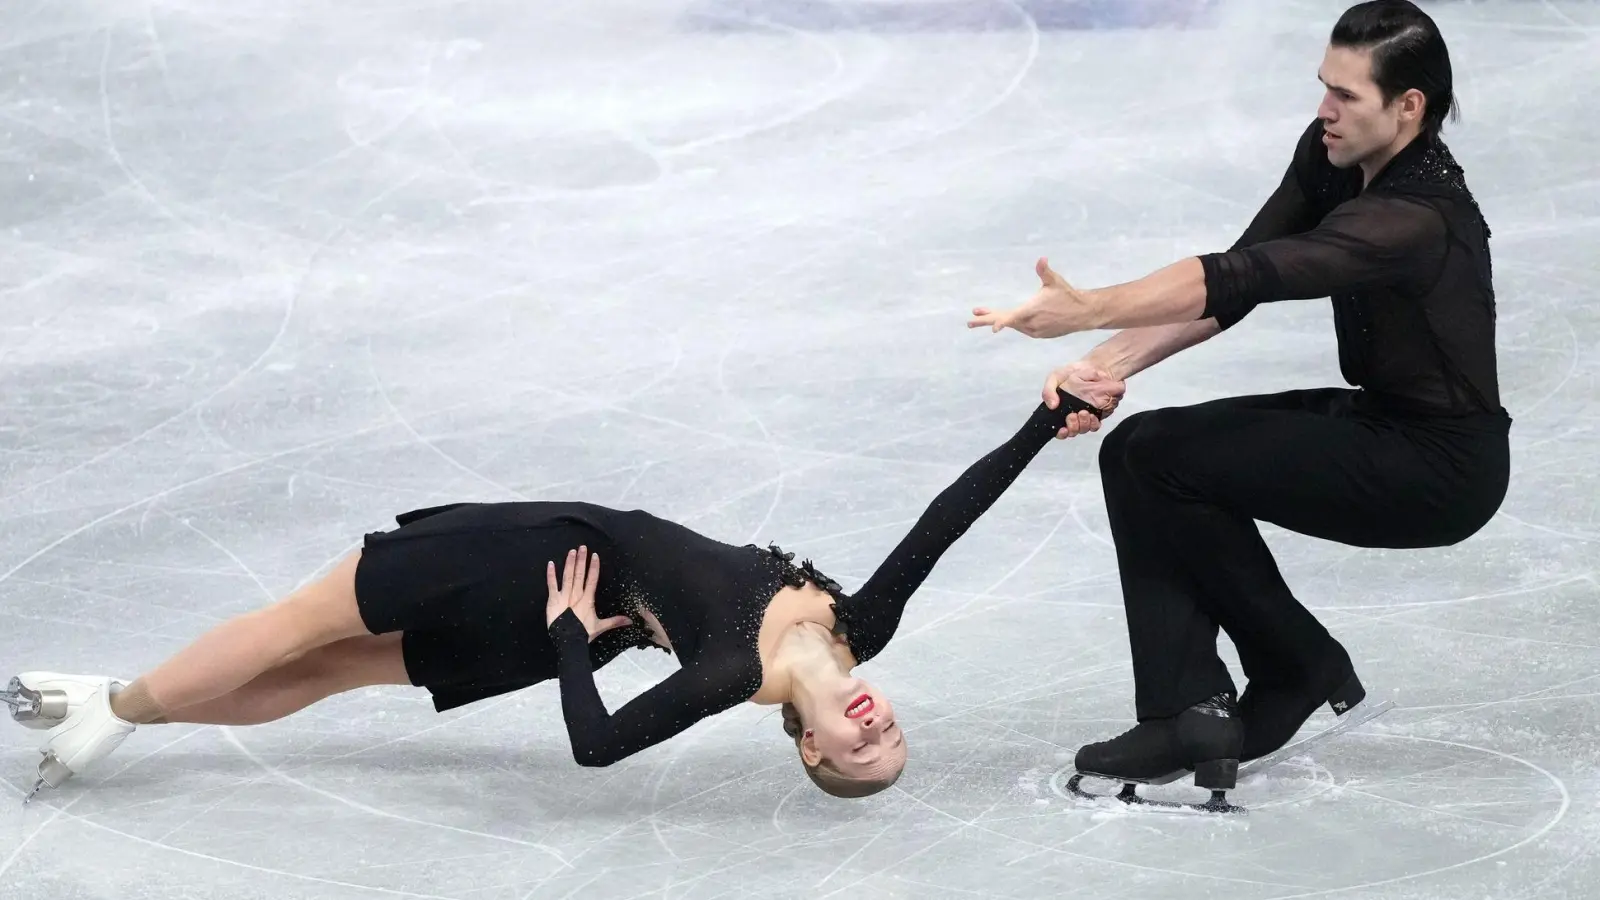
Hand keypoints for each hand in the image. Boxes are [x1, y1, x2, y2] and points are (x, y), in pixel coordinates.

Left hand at [545, 547, 631, 641]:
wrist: (568, 641)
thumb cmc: (583, 633)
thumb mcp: (600, 626)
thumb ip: (615, 621)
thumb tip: (630, 620)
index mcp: (588, 599)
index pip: (592, 579)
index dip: (593, 567)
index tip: (595, 556)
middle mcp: (576, 595)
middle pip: (580, 574)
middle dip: (581, 560)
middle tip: (582, 547)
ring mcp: (564, 596)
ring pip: (567, 576)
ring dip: (569, 563)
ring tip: (571, 551)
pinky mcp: (553, 600)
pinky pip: (552, 585)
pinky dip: (551, 575)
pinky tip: (550, 564)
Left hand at [968, 257, 1094, 338]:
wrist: (1084, 313)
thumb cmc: (1068, 295)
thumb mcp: (1055, 282)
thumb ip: (1045, 271)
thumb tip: (1041, 259)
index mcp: (1032, 311)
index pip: (1013, 318)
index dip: (1001, 321)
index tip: (992, 329)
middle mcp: (1031, 324)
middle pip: (1005, 321)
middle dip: (986, 320)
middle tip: (969, 321)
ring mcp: (1034, 331)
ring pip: (1012, 324)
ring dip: (997, 319)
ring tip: (979, 314)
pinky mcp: (1038, 334)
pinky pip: (1021, 328)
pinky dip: (1011, 323)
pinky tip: (1004, 319)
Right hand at [1043, 361, 1124, 438]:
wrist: (1091, 367)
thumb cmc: (1070, 373)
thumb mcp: (1055, 377)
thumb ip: (1049, 390)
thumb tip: (1052, 406)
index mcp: (1059, 411)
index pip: (1058, 429)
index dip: (1060, 433)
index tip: (1063, 429)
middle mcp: (1072, 417)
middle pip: (1072, 432)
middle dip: (1073, 427)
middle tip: (1073, 415)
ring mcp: (1084, 417)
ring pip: (1084, 429)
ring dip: (1083, 425)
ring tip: (1084, 413)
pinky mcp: (1097, 415)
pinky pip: (1095, 425)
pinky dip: (1094, 423)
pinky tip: (1093, 416)